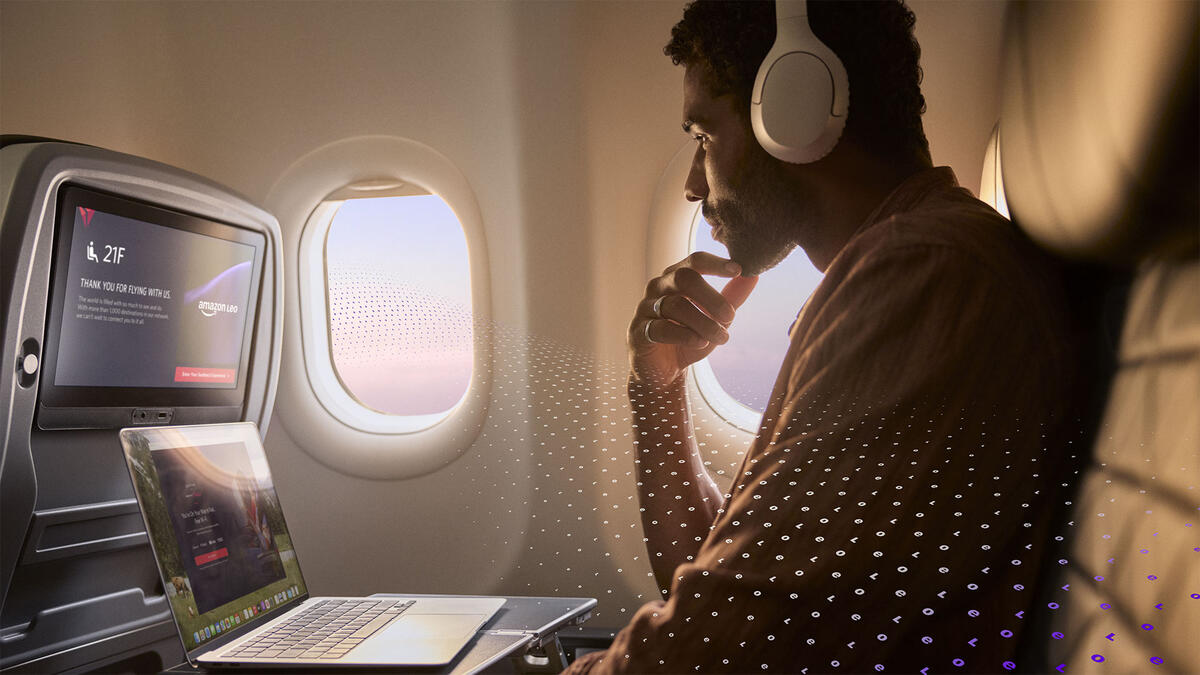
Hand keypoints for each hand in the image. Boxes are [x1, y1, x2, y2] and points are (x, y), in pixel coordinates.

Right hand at [628, 252, 757, 389]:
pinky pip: (660, 328)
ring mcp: (645, 309)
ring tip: (722, 337)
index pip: (694, 261)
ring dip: (704, 322)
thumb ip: (732, 296)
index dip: (715, 263)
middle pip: (683, 278)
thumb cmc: (689, 336)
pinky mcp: (638, 332)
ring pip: (675, 305)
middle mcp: (658, 288)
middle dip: (711, 297)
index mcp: (676, 278)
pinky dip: (684, 335)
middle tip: (731, 316)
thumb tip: (754, 276)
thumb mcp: (715, 317)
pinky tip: (700, 342)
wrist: (664, 370)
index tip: (739, 269)